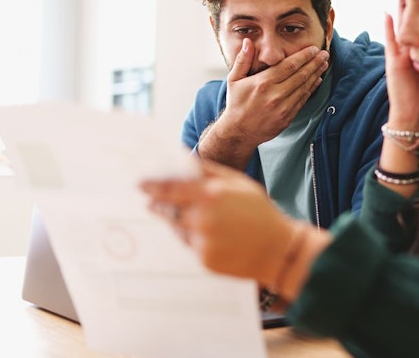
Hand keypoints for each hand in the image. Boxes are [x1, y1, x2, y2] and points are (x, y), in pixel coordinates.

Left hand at [141, 160, 295, 285]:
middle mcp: (203, 219)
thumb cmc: (259, 212)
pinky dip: (196, 239)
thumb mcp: (238, 183)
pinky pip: (191, 245)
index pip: (170, 189)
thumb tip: (183, 159)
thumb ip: (208, 171)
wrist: (277, 249)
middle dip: (159, 205)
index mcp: (211, 195)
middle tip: (153, 202)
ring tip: (203, 221)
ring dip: (180, 222)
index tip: (140, 184)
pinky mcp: (204, 260)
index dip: (152, 186)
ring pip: (178, 229)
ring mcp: (202, 242)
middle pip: (168, 210)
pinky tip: (215, 237)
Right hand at [197, 39, 328, 165]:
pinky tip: (317, 80)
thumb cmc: (236, 103)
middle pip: (300, 75)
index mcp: (263, 83)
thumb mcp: (234, 79)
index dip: (303, 56)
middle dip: (314, 63)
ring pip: (304, 87)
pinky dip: (311, 89)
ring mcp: (283, 107)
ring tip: (324, 64)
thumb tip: (247, 42)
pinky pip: (302, 100)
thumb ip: (242, 60)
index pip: (289, 65)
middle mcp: (275, 95)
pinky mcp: (287, 117)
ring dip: (316, 74)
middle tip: (324, 54)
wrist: (239, 132)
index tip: (313, 48)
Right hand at [383, 13, 418, 128]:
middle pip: (414, 26)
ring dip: (401, 12)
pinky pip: (390, 42)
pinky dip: (388, 28)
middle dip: (416, 9)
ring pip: (402, 29)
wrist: (417, 118)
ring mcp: (402, 56)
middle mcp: (413, 53)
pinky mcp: (394, 63)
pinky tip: (387, 14)